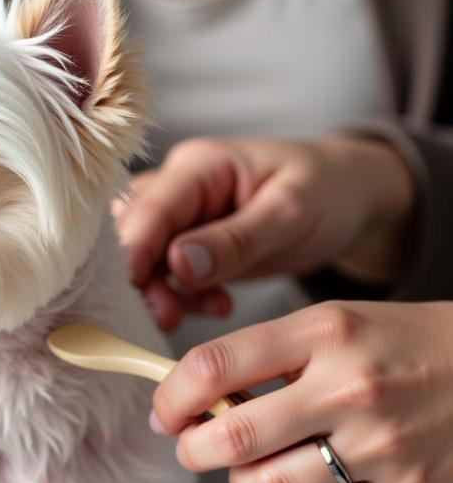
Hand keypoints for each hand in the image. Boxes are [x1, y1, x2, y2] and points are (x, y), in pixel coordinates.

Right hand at [114, 136, 414, 330]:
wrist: (350, 199)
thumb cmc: (328, 191)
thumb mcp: (290, 213)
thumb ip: (235, 240)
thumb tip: (180, 264)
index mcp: (200, 165)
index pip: (148, 209)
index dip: (132, 253)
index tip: (135, 296)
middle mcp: (180, 186)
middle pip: (134, 235)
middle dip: (144, 280)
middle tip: (171, 317)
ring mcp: (183, 216)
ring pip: (145, 258)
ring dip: (164, 292)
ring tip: (212, 309)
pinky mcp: (190, 242)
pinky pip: (166, 274)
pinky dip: (184, 296)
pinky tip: (218, 305)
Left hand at [152, 301, 452, 482]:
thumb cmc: (400, 346)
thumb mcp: (333, 326)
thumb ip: (264, 358)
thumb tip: (189, 402)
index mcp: (326, 332)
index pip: (213, 366)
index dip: (170, 397)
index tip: (166, 412)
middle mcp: (353, 387)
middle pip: (232, 438)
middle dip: (193, 449)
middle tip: (192, 447)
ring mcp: (384, 444)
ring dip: (243, 482)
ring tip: (252, 465)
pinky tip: (309, 481)